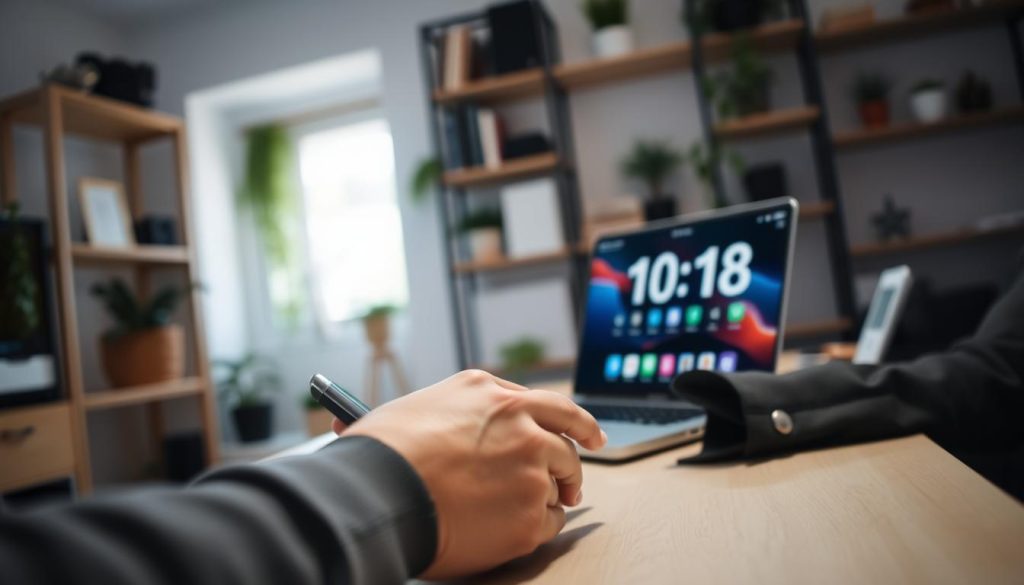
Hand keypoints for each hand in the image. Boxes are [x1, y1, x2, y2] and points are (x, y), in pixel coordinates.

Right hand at [331, 369, 605, 578]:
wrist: (376, 491)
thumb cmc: (382, 452)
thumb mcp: (420, 405)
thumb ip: (458, 412)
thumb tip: (461, 428)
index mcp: (490, 393)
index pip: (549, 405)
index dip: (571, 424)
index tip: (585, 434)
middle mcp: (520, 424)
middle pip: (565, 444)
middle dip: (574, 463)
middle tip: (573, 481)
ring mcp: (530, 469)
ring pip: (557, 484)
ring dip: (546, 497)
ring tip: (524, 511)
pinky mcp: (529, 515)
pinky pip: (550, 523)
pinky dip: (537, 528)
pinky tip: (512, 530)